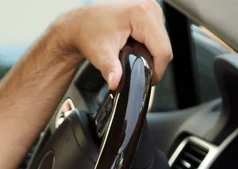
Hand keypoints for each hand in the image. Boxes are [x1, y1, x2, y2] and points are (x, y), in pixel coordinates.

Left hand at [55, 0, 172, 88]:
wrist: (80, 23)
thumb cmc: (88, 33)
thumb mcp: (100, 54)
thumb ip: (110, 69)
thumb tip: (115, 83)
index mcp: (141, 14)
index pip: (163, 49)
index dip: (157, 70)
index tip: (147, 81)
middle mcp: (149, 6)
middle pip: (164, 45)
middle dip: (153, 63)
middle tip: (137, 72)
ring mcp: (150, 7)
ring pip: (162, 41)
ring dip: (151, 55)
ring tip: (134, 59)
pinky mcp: (148, 11)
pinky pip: (157, 35)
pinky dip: (148, 46)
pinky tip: (135, 49)